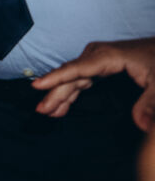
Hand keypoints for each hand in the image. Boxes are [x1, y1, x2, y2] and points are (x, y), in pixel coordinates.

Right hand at [32, 37, 154, 129]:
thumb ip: (150, 104)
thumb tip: (142, 125)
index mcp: (107, 56)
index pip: (76, 69)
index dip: (56, 78)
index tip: (37, 86)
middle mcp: (97, 55)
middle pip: (71, 76)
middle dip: (54, 92)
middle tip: (41, 110)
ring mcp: (97, 59)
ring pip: (73, 78)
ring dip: (60, 94)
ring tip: (48, 111)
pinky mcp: (101, 65)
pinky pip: (80, 78)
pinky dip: (71, 91)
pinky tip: (63, 104)